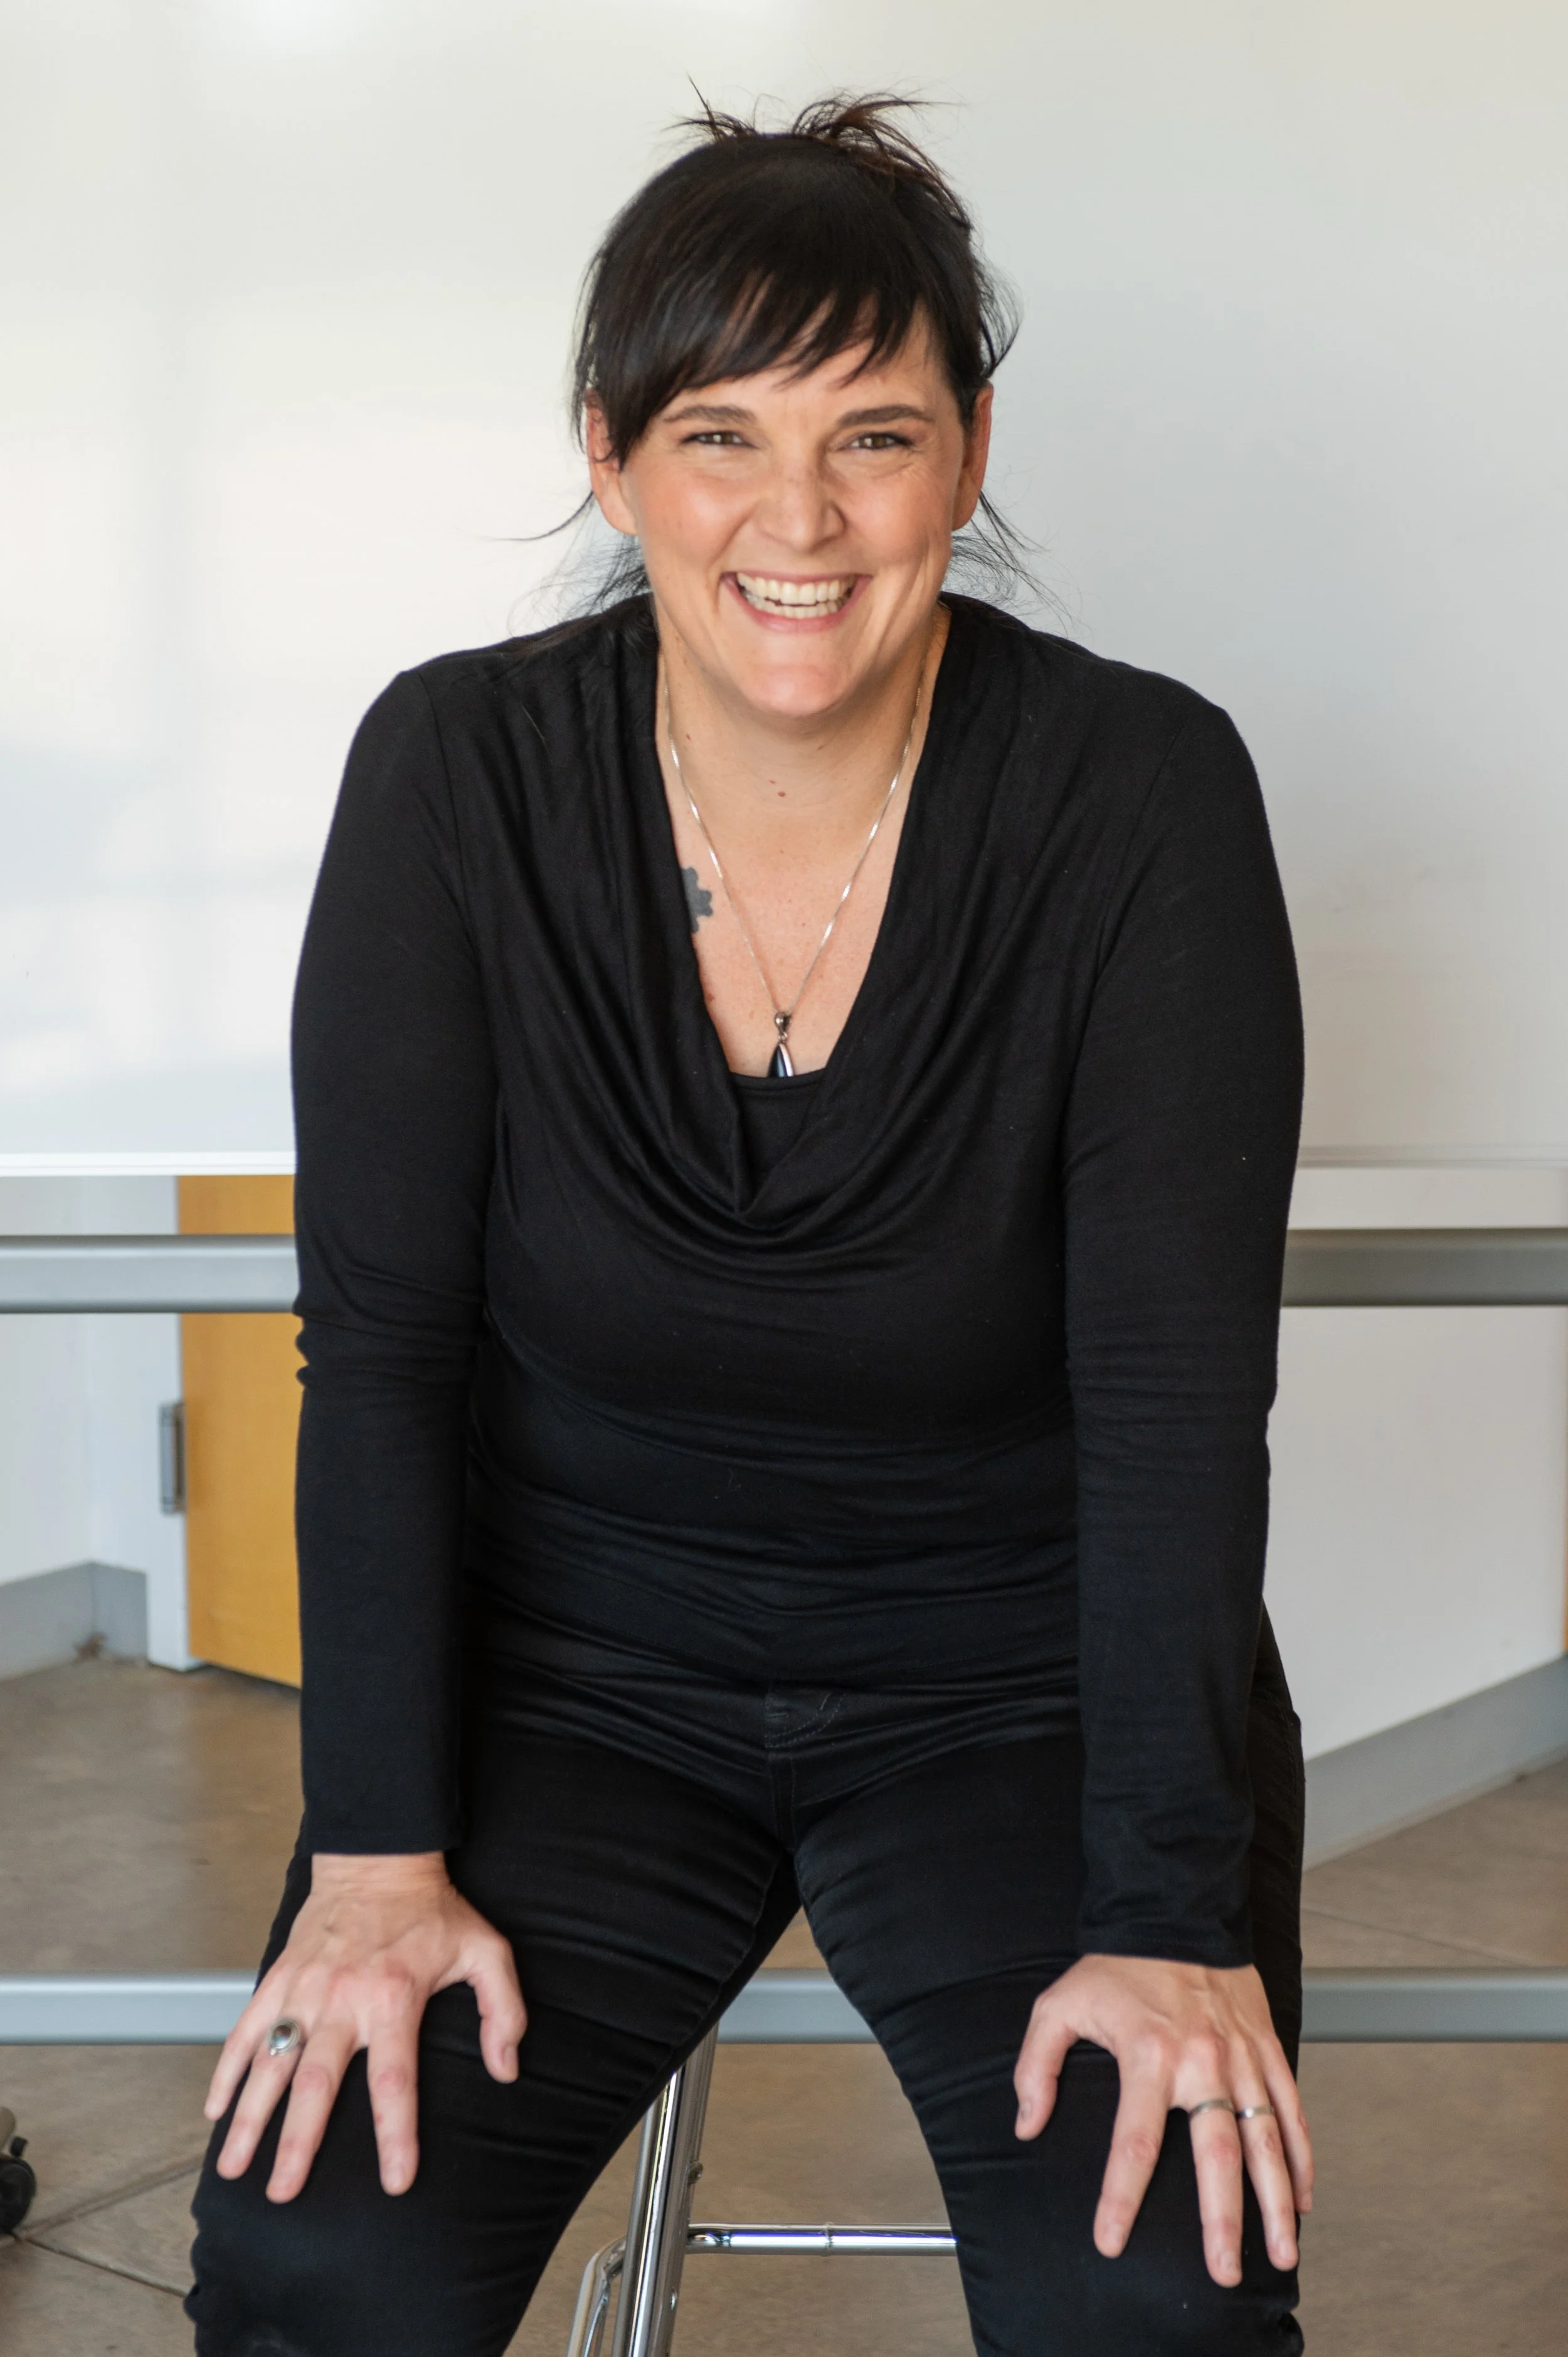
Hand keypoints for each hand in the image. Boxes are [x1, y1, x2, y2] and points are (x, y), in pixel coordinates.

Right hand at [203, 1853, 525, 2203]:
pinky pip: (245, 2030)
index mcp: (395, 1999)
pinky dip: (226, 2070)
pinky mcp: (278, 1979)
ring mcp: (304, 1991)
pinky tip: (215, 2109)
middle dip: (298, 2143)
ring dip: (249, 2119)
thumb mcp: (486, 1950)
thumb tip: (506, 2068)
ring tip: (234, 2167)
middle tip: (283, 2193)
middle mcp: (343, 2000)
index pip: (395, 2080)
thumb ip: (504, 2009)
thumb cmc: (432, 1910)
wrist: (377, 1859)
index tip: (396, 2181)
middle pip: (317, 2085)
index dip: (397, 2133)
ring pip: (270, 2064)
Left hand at [1012, 1953, 1312, 2286]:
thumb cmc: (1116, 1964)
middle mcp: (1201, 2061)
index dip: (1121, 2198)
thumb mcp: (1059, 2004)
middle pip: (1217, 2155)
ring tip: (1282, 2252)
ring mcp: (1240, 2056)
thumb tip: (1027, 2124)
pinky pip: (1290, 2109)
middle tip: (1223, 2273)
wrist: (1175, 1910)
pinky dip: (1300, 2155)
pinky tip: (1302, 2196)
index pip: (1134, 2143)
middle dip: (1222, 2220)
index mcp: (1147, 2056)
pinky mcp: (1265, 2047)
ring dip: (1275, 2200)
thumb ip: (1037, 2066)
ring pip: (1266, 2139)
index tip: (1111, 2242)